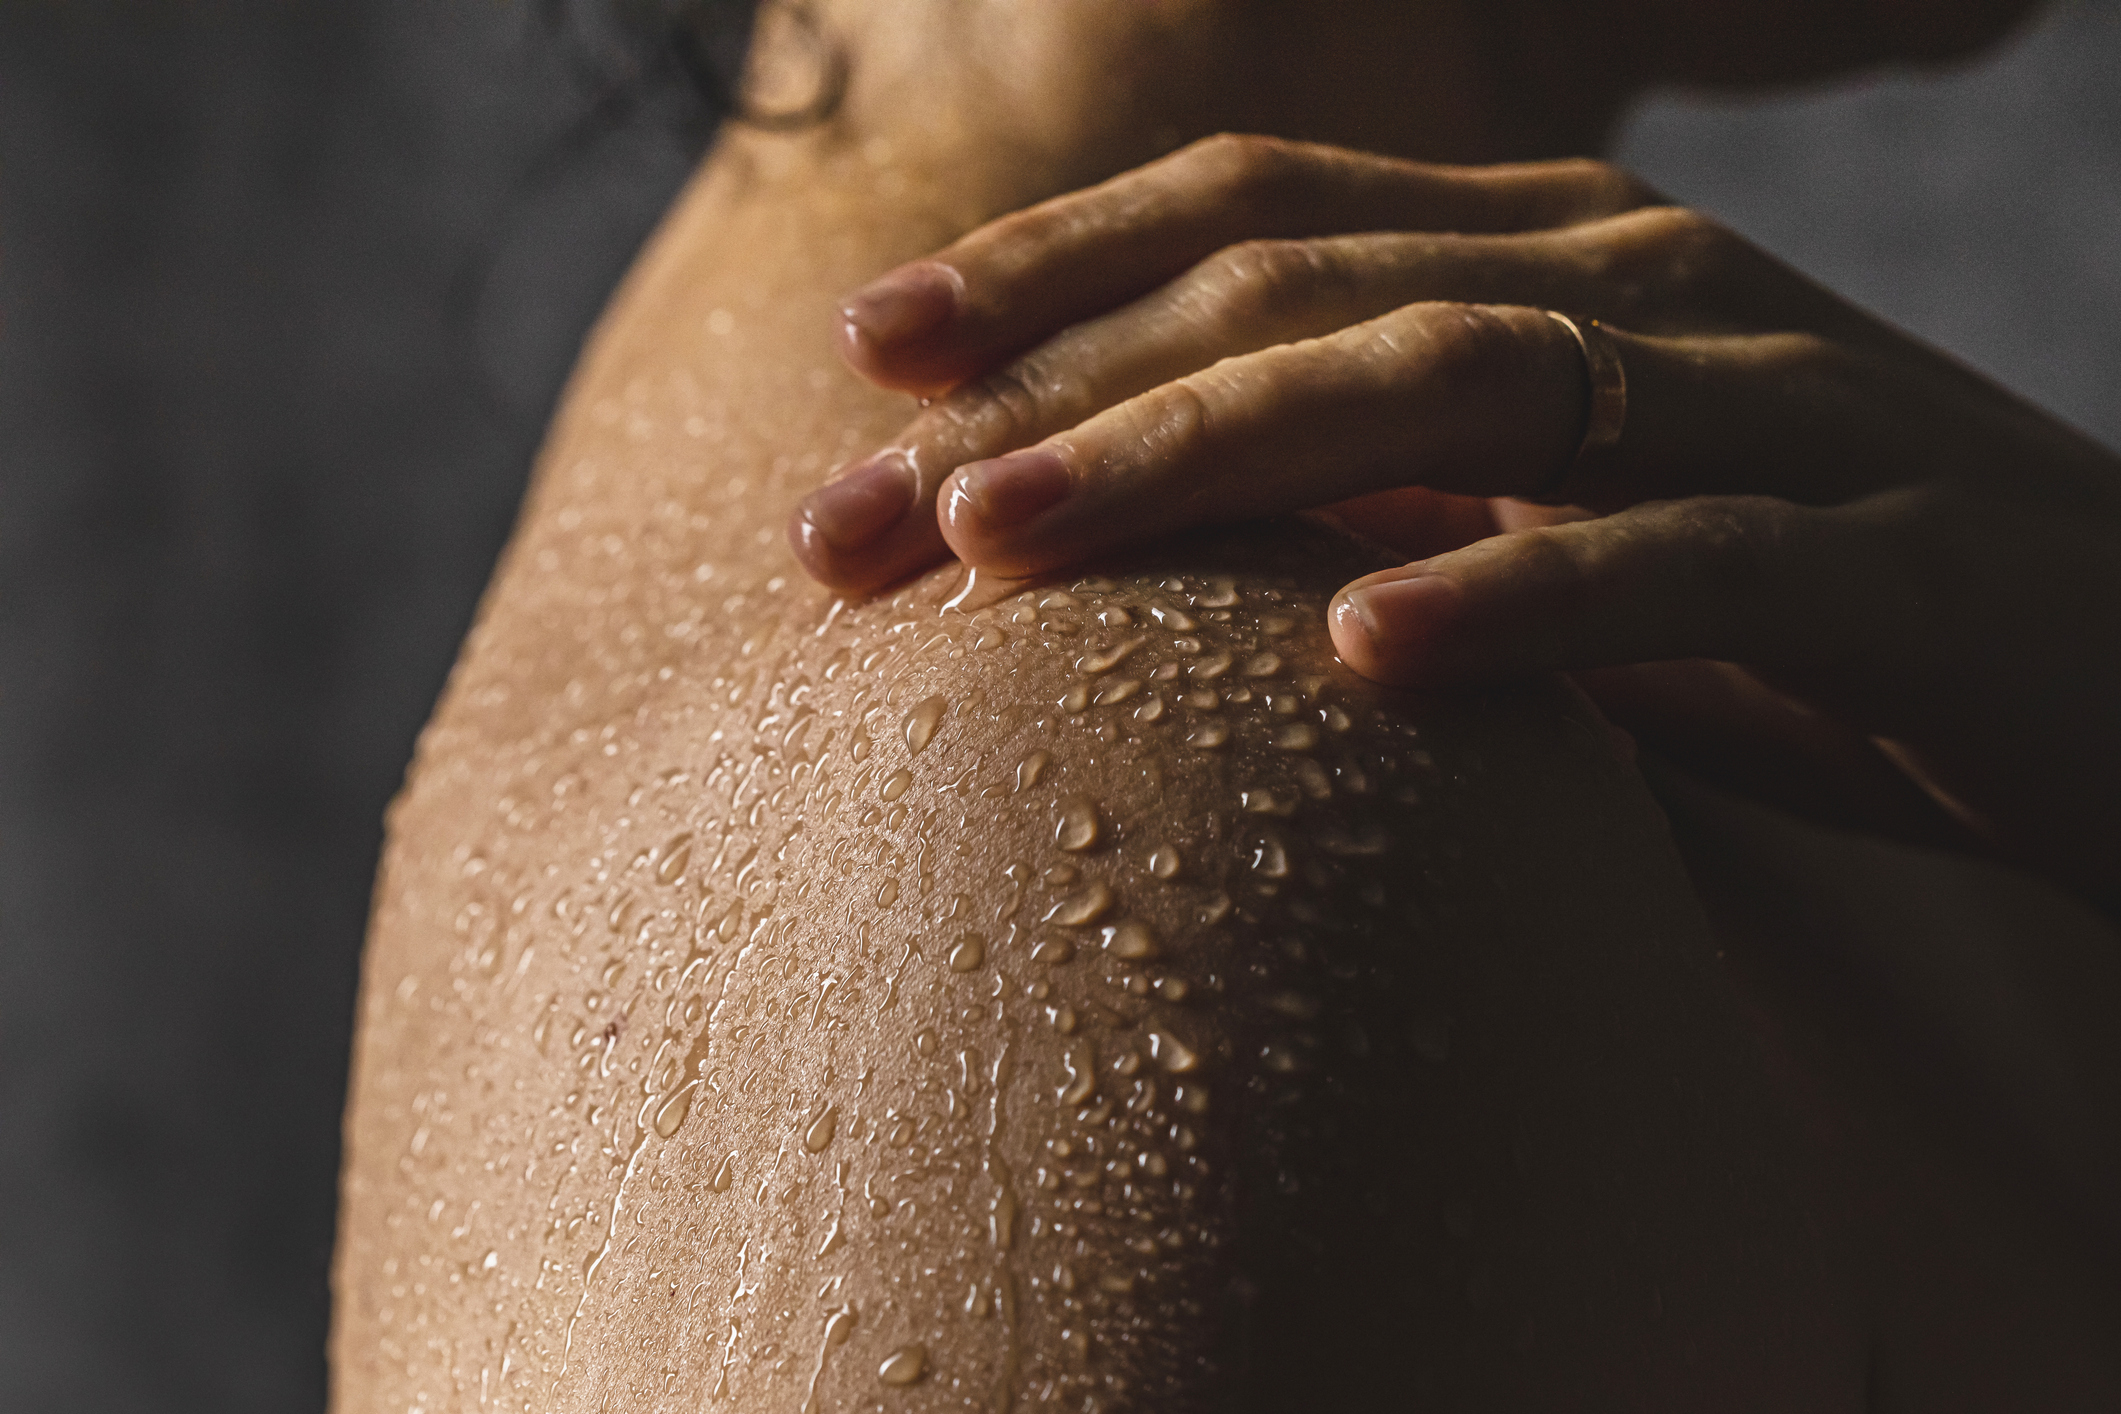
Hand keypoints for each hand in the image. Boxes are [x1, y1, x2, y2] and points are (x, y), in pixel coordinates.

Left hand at [789, 134, 2120, 910]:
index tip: (869, 359)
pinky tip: (1360, 658)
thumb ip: (1416, 500)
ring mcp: (1780, 401)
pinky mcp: (1900, 556)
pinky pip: (1686, 559)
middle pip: (1304, 292)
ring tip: (1006, 547)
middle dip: (1054, 391)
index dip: (1058, 272)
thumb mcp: (1569, 533)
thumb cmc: (1822, 617)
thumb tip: (1206, 545)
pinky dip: (1519, 597)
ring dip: (1207, 457)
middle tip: (845, 514)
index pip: (1265, 216)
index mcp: (1558, 260)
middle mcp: (1648, 286)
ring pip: (1456, 379)